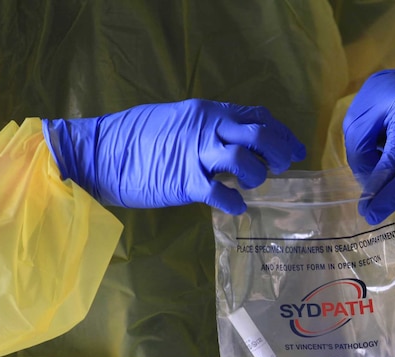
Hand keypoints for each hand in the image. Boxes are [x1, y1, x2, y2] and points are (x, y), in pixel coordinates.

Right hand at [43, 100, 305, 212]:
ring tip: (251, 186)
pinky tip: (237, 208)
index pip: (257, 116)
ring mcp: (196, 154)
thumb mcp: (177, 121)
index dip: (281, 134)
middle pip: (260, 134)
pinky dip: (235, 202)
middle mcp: (207, 127)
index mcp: (207, 111)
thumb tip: (234, 138)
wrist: (99, 153)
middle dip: (279, 152)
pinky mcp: (184, 181)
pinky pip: (221, 192)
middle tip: (282, 168)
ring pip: (246, 160)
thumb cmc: (135, 139)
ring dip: (257, 176)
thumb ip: (207, 127)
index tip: (294, 150)